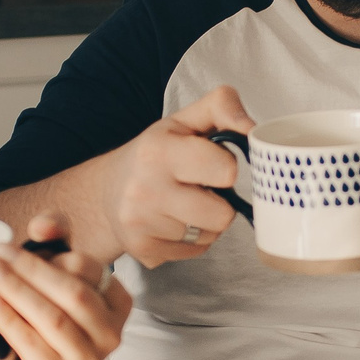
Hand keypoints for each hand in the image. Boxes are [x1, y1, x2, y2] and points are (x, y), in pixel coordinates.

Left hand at [0, 216, 133, 359]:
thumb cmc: (37, 317)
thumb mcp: (49, 274)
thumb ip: (53, 238)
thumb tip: (42, 225)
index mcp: (117, 302)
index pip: (89, 268)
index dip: (54, 253)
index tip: (14, 247)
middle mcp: (111, 334)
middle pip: (73, 292)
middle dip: (31, 268)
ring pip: (54, 318)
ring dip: (17, 289)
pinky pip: (33, 343)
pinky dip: (9, 318)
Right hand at [84, 86, 255, 266]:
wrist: (107, 190)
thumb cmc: (155, 153)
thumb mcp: (184, 120)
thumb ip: (222, 106)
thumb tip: (252, 129)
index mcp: (158, 151)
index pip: (226, 171)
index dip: (226, 168)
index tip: (210, 164)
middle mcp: (144, 189)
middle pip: (222, 216)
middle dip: (220, 203)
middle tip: (200, 190)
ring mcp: (140, 224)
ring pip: (211, 235)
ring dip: (206, 222)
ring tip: (184, 205)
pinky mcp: (143, 251)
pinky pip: (196, 252)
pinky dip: (192, 240)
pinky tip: (174, 222)